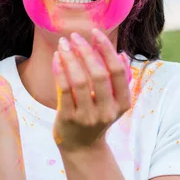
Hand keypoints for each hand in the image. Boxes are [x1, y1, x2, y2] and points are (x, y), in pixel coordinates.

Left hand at [52, 28, 131, 151]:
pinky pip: (63, 90)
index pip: (117, 72)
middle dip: (85, 51)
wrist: (82, 147)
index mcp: (122, 103)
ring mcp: (87, 116)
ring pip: (79, 81)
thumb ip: (119, 80)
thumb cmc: (97, 115)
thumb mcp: (113, 101)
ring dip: (70, 58)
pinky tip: (57, 57)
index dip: (106, 50)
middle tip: (74, 36)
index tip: (95, 33)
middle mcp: (107, 111)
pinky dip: (60, 71)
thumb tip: (122, 55)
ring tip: (63, 44)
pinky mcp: (69, 118)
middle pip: (98, 75)